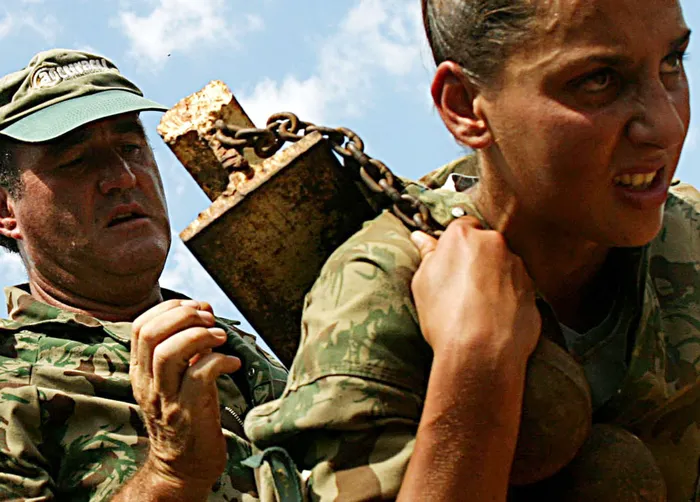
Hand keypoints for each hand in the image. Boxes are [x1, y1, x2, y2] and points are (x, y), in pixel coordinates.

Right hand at [130, 299, 240, 494]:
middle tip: (210, 321)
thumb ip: (189, 343)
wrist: (183, 466)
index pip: (140, 325)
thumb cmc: (187, 413)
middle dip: (184, 316)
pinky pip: (200, 375)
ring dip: (200, 336)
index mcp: (141, 371)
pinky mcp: (188, 412)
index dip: (170, 308)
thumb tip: (204, 308)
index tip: (196, 308)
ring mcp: (166, 399)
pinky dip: (220, 360)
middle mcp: (147, 383)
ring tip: (221, 338)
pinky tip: (233, 363)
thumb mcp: (180, 375)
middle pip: (151, 334)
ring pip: (169, 352)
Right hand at [410, 217, 540, 363]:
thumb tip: (422, 239)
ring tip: (477, 306)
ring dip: (493, 278)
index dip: (456, 244)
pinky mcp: (532, 289)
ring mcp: (517, 266)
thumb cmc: (446, 316)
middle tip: (460, 286)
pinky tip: (492, 317)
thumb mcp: (423, 283)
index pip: (462, 225)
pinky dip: (506, 296)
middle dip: (476, 259)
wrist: (480, 352)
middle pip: (485, 243)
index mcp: (463, 236)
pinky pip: (516, 287)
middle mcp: (494, 244)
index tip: (450, 260)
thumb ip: (427, 255)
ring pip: (503, 265)